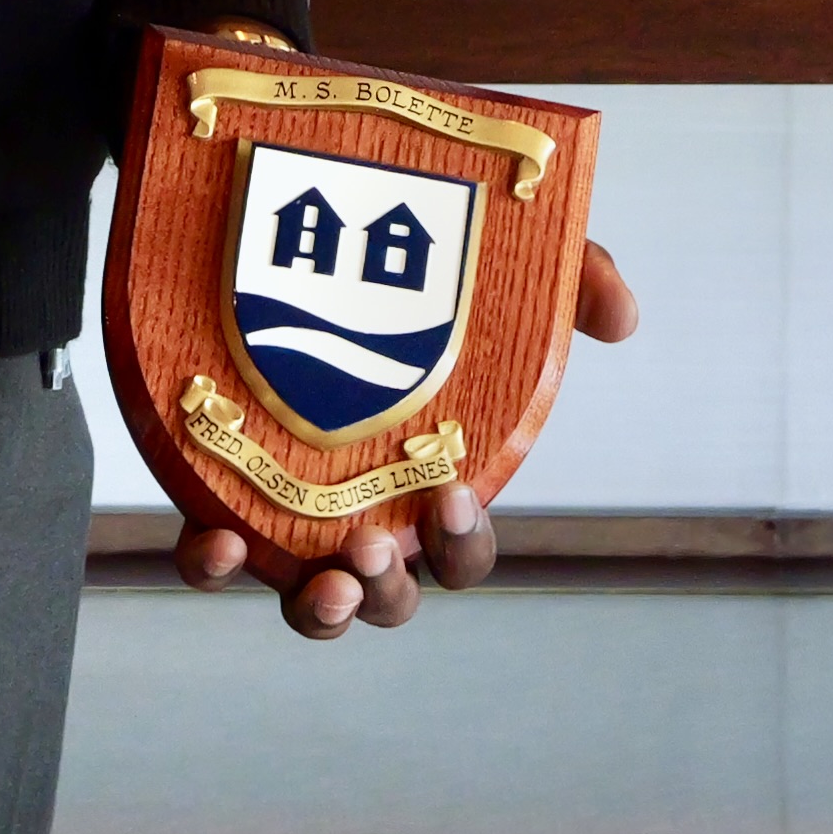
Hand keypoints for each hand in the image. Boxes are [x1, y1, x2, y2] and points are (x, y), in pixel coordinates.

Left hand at [172, 239, 641, 633]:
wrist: (296, 223)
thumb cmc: (416, 269)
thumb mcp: (502, 265)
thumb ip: (570, 281)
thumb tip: (622, 316)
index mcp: (430, 486)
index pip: (461, 552)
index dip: (461, 544)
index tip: (453, 495)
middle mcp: (363, 515)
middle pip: (390, 597)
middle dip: (387, 591)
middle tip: (371, 545)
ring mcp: (286, 512)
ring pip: (309, 602)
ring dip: (319, 610)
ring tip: (322, 579)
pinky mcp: (215, 487)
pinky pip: (210, 559)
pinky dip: (213, 564)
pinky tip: (218, 541)